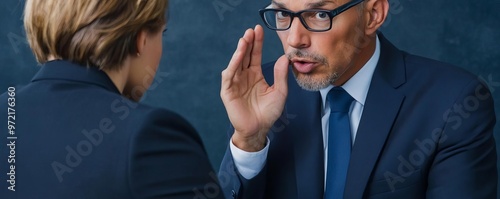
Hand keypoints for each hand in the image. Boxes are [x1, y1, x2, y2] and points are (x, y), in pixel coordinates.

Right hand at [220, 25, 288, 151]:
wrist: (258, 129)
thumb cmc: (268, 113)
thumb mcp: (279, 92)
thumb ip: (281, 76)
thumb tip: (285, 58)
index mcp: (255, 75)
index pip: (255, 55)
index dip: (257, 43)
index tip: (259, 30)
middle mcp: (244, 76)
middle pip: (245, 56)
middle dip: (248, 43)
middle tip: (251, 30)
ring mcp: (235, 83)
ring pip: (236, 63)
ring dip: (239, 51)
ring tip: (245, 40)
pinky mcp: (228, 92)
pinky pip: (229, 77)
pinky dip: (232, 66)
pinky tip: (237, 58)